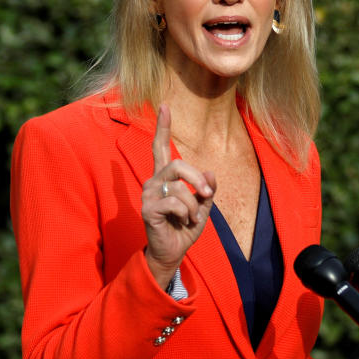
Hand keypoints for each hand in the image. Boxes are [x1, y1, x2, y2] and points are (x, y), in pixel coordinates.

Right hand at [142, 104, 216, 287]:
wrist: (172, 252)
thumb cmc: (184, 228)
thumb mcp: (202, 206)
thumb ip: (206, 189)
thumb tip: (210, 172)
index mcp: (164, 177)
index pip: (160, 147)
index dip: (162, 126)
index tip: (164, 105)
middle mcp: (153, 182)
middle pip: (177, 164)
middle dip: (197, 179)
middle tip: (207, 194)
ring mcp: (148, 195)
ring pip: (179, 186)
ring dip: (193, 205)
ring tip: (191, 218)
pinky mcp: (148, 209)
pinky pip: (175, 202)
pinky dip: (187, 213)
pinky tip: (184, 223)